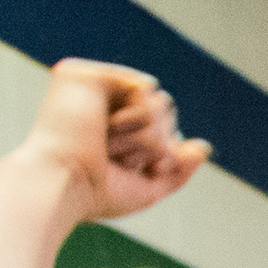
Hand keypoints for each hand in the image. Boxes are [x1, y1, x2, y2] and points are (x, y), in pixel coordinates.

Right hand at [14, 57, 211, 224]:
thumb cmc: (96, 192)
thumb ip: (177, 169)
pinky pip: (144, 86)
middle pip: (165, 110)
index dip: (162, 152)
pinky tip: (108, 127)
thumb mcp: (147, 188)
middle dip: (155, 143)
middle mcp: (98, 103)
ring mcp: (90, 87)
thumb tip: (203, 147)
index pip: (162, 127)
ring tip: (109, 144)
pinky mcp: (83, 74)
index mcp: (107, 126)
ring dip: (146, 134)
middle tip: (115, 157)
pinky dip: (139, 116)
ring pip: (159, 100)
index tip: (129, 169)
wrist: (64, 184)